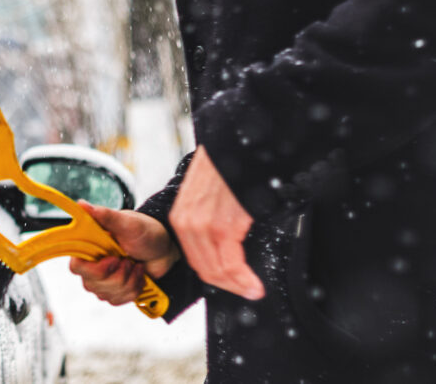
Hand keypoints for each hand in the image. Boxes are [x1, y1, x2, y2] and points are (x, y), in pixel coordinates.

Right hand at [68, 202, 179, 306]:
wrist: (164, 249)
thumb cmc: (146, 232)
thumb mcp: (127, 223)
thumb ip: (104, 215)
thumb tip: (81, 204)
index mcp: (90, 246)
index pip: (76, 267)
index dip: (94, 269)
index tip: (114, 260)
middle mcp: (92, 263)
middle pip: (92, 284)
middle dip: (118, 275)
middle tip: (129, 260)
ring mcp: (102, 279)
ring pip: (106, 294)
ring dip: (128, 281)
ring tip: (136, 265)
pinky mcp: (114, 290)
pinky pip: (117, 300)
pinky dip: (132, 290)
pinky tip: (138, 276)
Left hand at [169, 145, 264, 300]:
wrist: (236, 145)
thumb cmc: (227, 166)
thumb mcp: (208, 194)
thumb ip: (209, 216)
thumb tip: (226, 237)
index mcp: (181, 216)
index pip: (194, 257)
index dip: (214, 275)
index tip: (232, 282)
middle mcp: (186, 223)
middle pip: (203, 268)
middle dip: (226, 284)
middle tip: (246, 291)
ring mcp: (202, 227)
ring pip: (216, 271)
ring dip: (237, 286)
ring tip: (253, 290)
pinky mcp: (221, 228)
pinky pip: (230, 265)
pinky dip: (244, 280)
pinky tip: (255, 286)